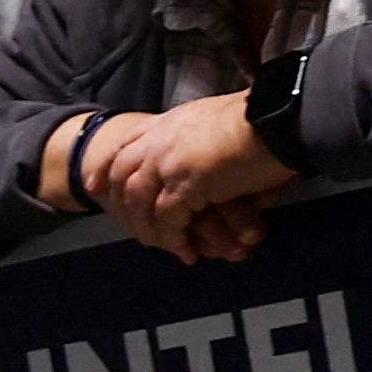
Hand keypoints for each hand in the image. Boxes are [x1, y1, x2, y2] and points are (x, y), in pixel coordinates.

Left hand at [81, 92, 287, 261]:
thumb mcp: (217, 120)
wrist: (277, 120)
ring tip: (161, 246)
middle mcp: (160, 140)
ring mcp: (168, 161)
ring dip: (148, 228)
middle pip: (121, 174)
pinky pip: (168, 220)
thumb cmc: (262, 120)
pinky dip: (175, 240)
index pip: (125, 143)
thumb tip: (201, 151)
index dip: (106, 165)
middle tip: (124, 228)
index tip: (94, 184)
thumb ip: (197, 136)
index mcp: (168, 122)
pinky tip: (186, 251)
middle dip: (117, 204)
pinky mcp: (183, 185)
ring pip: (139, 202)